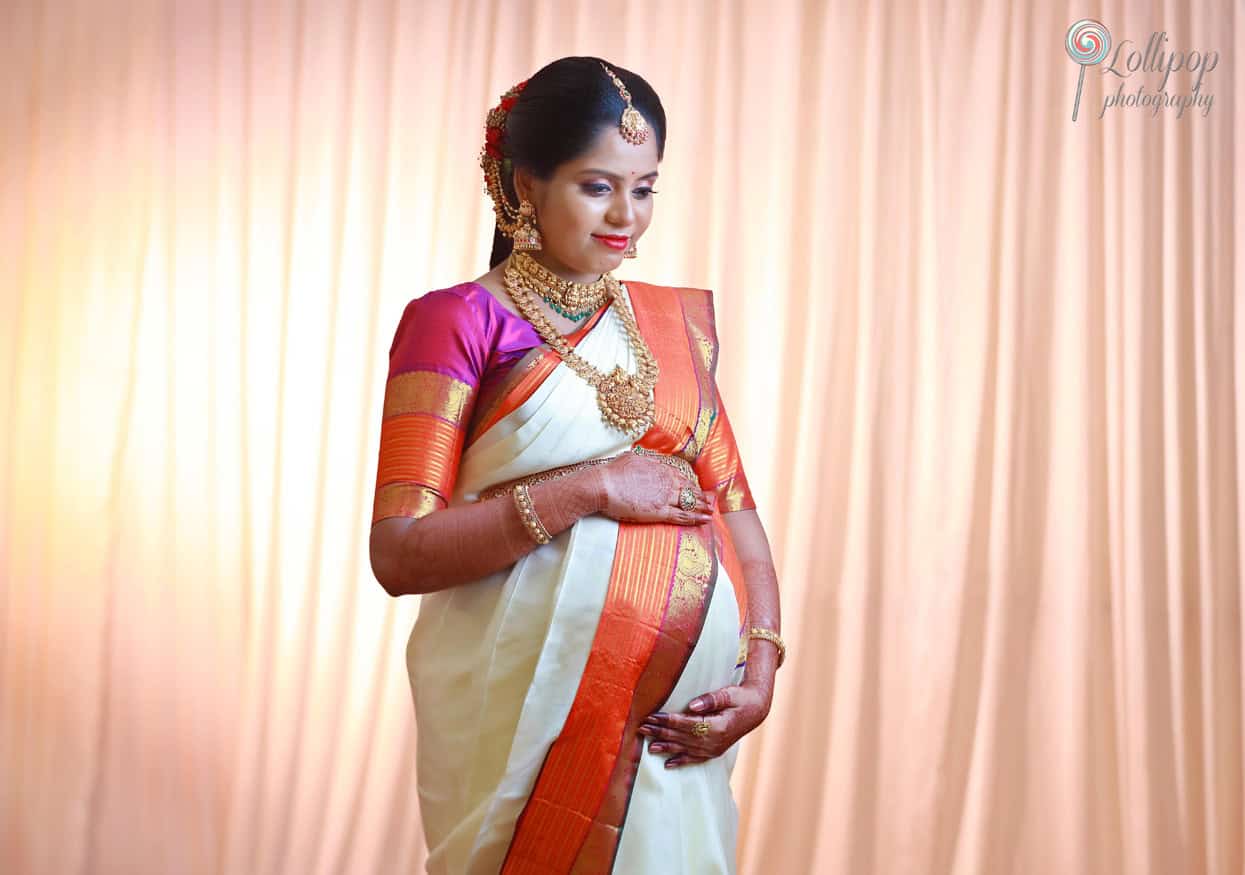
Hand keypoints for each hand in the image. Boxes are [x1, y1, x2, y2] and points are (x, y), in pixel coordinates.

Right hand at [589, 452, 714, 525]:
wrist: (604, 485)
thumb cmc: (613, 472)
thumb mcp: (632, 458)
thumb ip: (645, 459)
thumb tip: (648, 458)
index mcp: (660, 468)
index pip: (681, 477)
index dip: (690, 484)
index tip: (696, 488)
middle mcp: (666, 481)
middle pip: (689, 489)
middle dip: (701, 496)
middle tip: (710, 502)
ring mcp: (664, 497)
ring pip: (689, 503)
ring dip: (702, 508)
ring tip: (710, 512)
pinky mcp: (659, 511)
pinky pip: (682, 515)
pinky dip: (695, 518)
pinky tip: (704, 520)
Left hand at [635, 682, 770, 767]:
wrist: (756, 710)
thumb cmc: (741, 698)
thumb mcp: (729, 693)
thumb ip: (711, 699)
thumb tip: (692, 705)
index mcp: (717, 726)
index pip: (686, 724)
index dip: (668, 721)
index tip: (652, 716)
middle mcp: (714, 742)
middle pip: (682, 737)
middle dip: (661, 732)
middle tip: (642, 728)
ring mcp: (714, 749)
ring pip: (685, 749)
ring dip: (666, 747)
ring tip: (648, 746)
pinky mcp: (714, 752)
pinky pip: (694, 759)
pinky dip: (680, 761)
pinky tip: (667, 764)